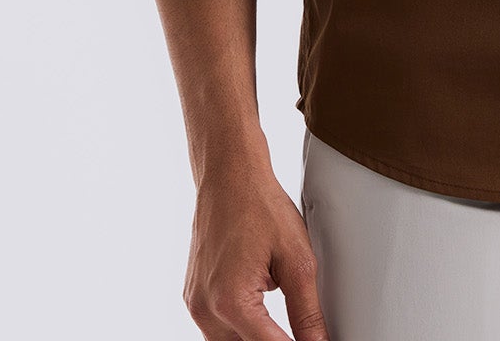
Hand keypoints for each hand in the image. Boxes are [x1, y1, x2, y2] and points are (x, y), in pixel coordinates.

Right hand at [182, 164, 329, 340]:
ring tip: (281, 322)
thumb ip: (307, 311)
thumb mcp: (297, 258)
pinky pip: (216, 330)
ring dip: (254, 338)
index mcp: (232, 302)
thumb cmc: (260, 205)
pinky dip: (239, 328)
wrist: (229, 175)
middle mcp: (206, 309)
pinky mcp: (192, 297)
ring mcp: (195, 304)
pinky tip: (259, 312)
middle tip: (300, 332)